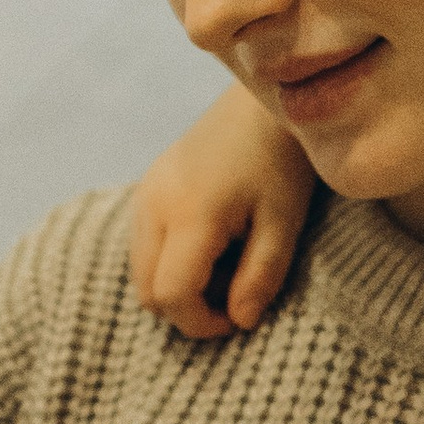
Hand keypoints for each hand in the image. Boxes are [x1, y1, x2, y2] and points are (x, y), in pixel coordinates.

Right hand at [129, 80, 316, 340]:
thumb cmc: (282, 159)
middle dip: (187, 309)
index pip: (171, 295)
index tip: (238, 317)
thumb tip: (240, 322)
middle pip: (147, 292)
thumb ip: (261, 276)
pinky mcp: (146, 186)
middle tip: (234, 295)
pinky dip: (168, 262)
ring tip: (225, 268)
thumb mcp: (284, 223)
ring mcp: (144, 193)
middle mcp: (154, 204)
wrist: (263, 102)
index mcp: (190, 214)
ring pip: (140, 272)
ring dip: (176, 287)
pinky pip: (143, 246)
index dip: (202, 322)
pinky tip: (210, 246)